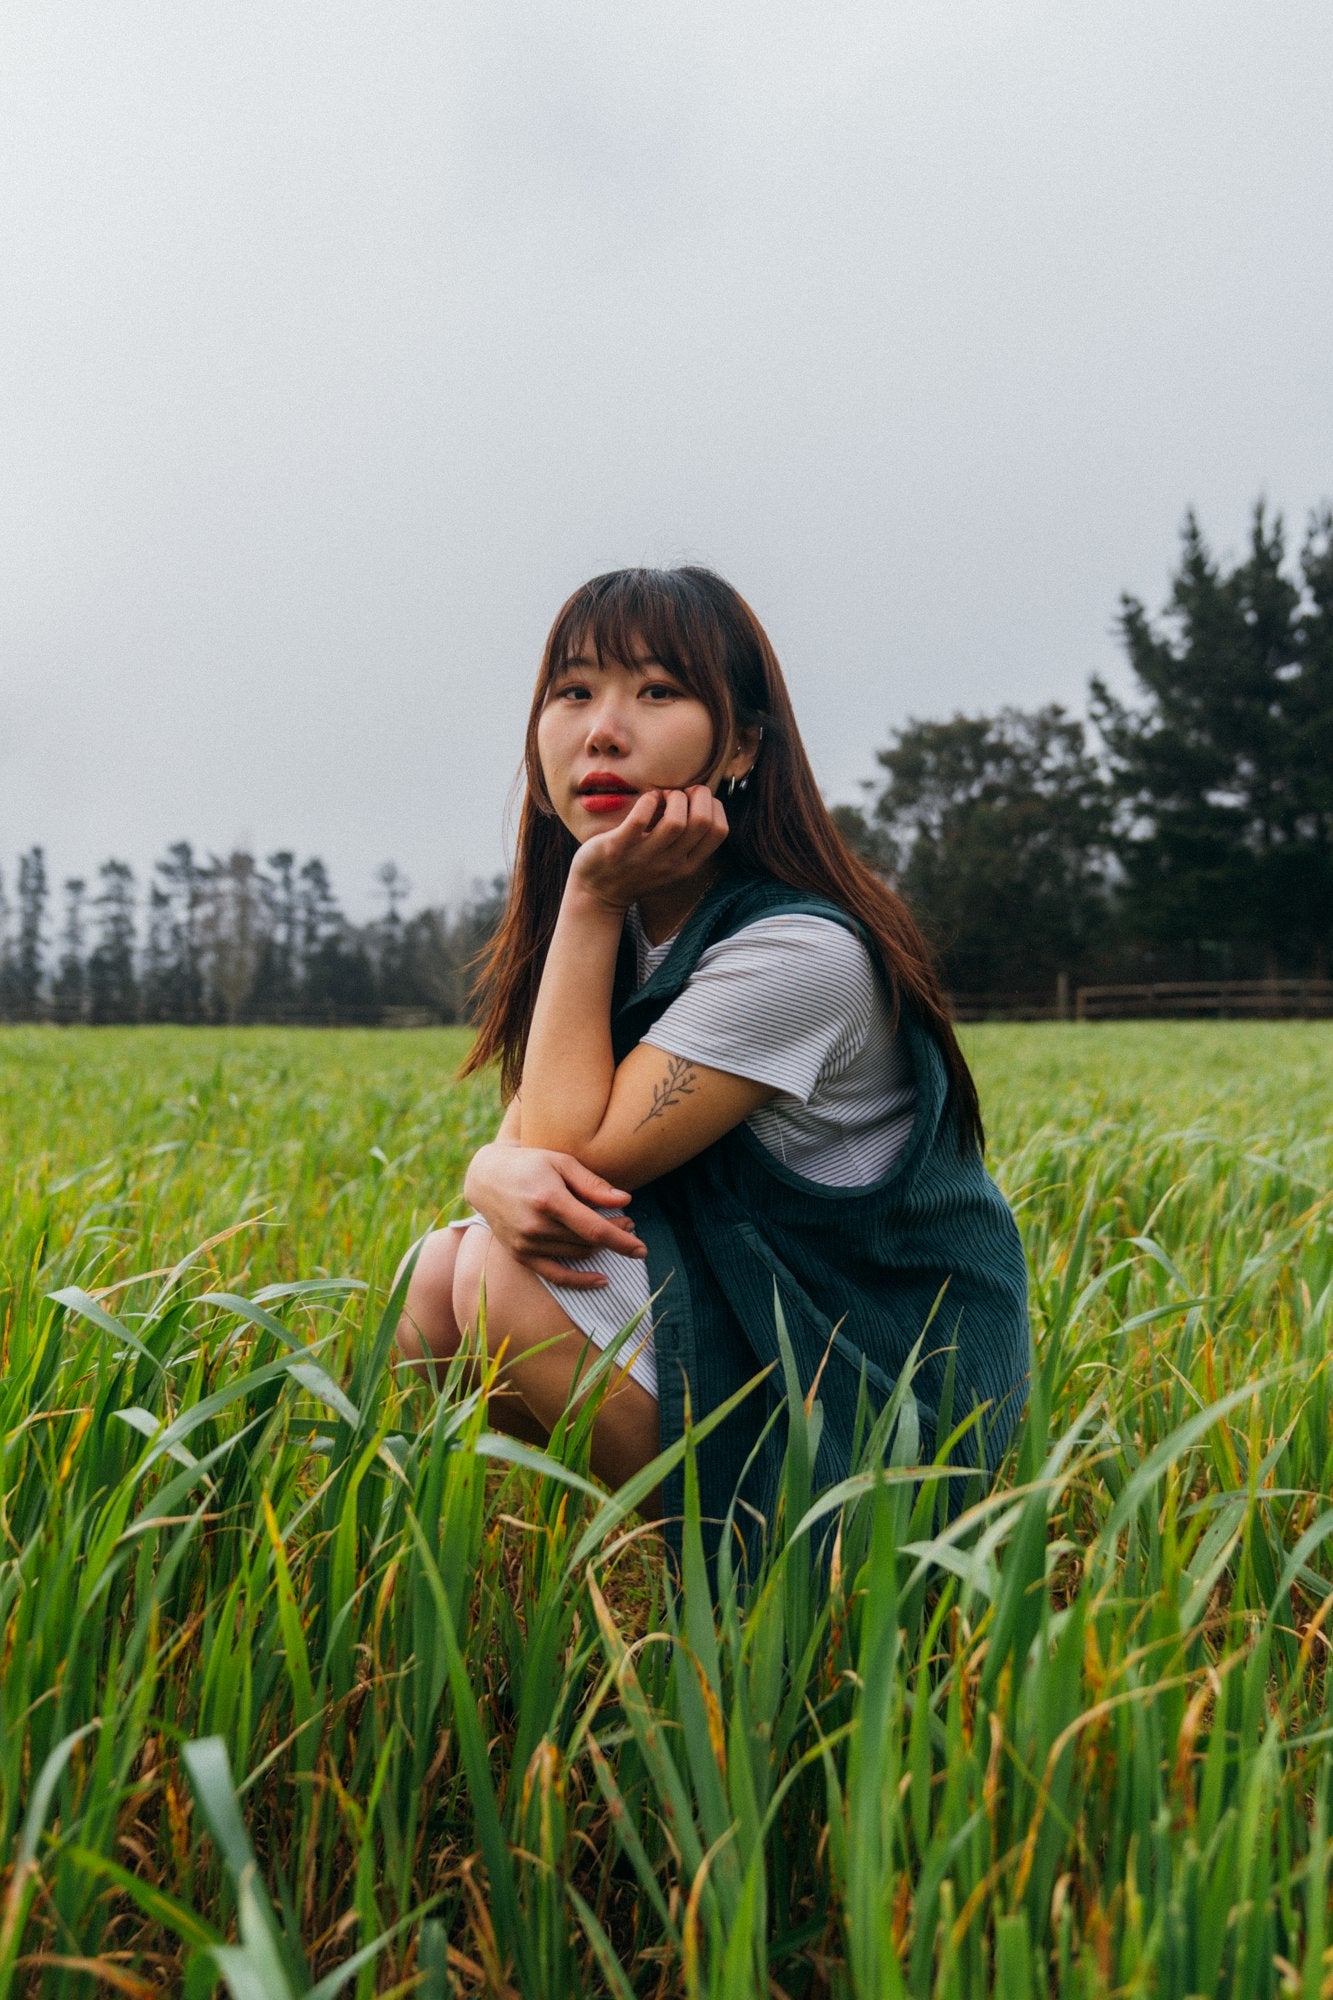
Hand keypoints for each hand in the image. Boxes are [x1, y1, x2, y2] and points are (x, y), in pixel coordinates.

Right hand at [462, 1142, 648, 1288]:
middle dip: (614, 1237)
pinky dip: (579, 1281)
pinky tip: (601, 1279)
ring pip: (576, 1255)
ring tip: (613, 1233)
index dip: (622, 1241)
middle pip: (588, 1242)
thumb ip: (593, 1184)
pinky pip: (555, 1276)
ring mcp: (526, 1244)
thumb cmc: (529, 1164)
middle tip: (629, 1223)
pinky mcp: (520, 1255)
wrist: (486, 1176)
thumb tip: (625, 1201)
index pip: (594, 1229)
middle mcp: (536, 1226)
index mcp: (549, 1200)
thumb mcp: (562, 1163)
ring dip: (600, 1250)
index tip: (641, 1248)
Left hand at [569, 785, 727, 911]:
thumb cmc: (637, 870)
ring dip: (673, 797)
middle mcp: (671, 864)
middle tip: (681, 793)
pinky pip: (639, 819)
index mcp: (688, 866)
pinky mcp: (618, 848)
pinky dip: (647, 801)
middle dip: (698, 795)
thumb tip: (702, 801)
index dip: (714, 806)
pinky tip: (646, 800)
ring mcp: (645, 857)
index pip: (720, 831)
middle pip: (702, 821)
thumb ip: (688, 842)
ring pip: (676, 820)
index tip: (696, 801)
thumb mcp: (671, 864)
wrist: (597, 893)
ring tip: (662, 796)